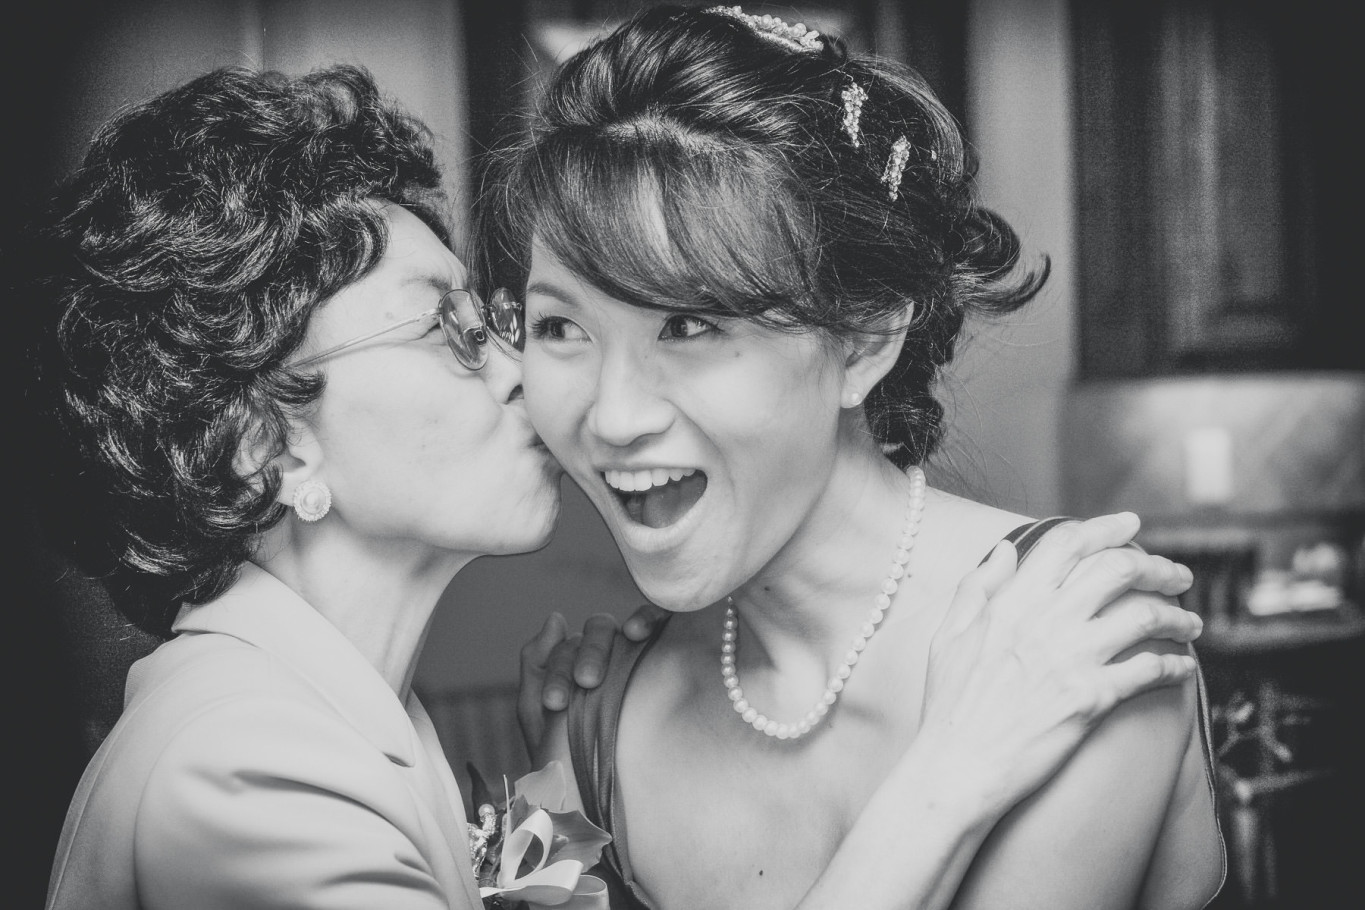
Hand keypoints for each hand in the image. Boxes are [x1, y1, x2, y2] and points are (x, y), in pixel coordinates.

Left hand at [516, 605, 666, 760]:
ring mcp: (635, 652)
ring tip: (596, 676)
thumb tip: (557, 617)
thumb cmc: (572, 758)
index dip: (556, 672)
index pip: (565, 649)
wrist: (602, 796)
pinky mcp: (666, 651)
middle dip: (583, 656)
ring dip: (600, 645)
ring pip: (616, 629)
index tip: (555, 703)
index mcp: (577, 665)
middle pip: (593, 632)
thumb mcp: (541, 717)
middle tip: (584, 684)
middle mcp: (608, 653)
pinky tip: (636, 633)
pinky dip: (646, 617)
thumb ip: (537, 667)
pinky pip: (657, 622)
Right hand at [916, 512, 1201, 817]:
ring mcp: (1071, 660)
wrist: (957, 767)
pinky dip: (1175, 664)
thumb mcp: (948, 635)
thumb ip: (978, 586)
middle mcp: (1046, 622)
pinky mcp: (1091, 700)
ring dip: (1177, 614)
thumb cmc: (949, 705)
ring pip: (1144, 615)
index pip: (1067, 544)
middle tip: (1176, 574)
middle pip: (1117, 569)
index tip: (1132, 524)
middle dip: (1156, 565)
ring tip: (1190, 622)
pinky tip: (1182, 667)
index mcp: (1011, 602)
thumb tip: (1006, 549)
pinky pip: (1149, 670)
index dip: (1105, 528)